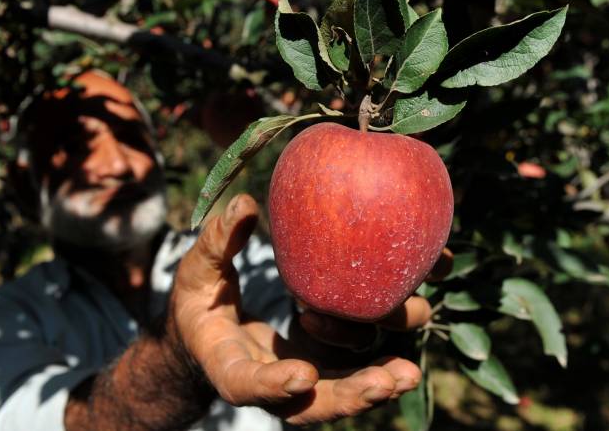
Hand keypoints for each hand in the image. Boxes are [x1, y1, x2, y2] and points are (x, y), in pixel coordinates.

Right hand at [171, 194, 423, 424]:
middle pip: (307, 405)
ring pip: (338, 393)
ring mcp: (298, 379)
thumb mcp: (197, 274)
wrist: (207, 336)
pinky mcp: (320, 365)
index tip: (303, 374)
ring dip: (373, 385)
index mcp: (227, 365)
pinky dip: (380, 361)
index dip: (273, 385)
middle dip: (347, 397)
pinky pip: (352, 368)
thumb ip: (216, 245)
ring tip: (408, 373)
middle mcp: (267, 382)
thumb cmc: (198, 303)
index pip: (246, 384)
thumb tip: (244, 204)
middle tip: (384, 383)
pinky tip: (411, 331)